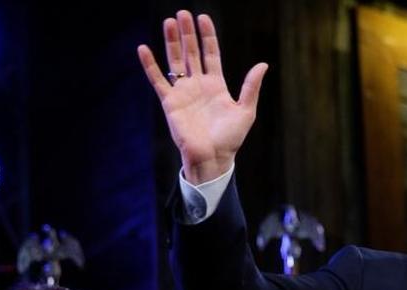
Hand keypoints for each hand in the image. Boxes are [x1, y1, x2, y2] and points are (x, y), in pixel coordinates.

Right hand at [138, 10, 267, 183]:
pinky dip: (150, 65)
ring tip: (168, 22)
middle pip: (191, 53)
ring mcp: (183, 92)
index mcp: (217, 85)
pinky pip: (158, 80)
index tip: (203, 18)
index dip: (207, 36)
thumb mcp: (245, 111)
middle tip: (182, 14)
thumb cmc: (230, 139)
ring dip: (171, 42)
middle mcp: (198, 85)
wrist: (212, 158)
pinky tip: (144, 48)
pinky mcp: (170, 102)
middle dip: (187, 33)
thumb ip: (251, 87)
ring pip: (175, 61)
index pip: (211, 54)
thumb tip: (263, 64)